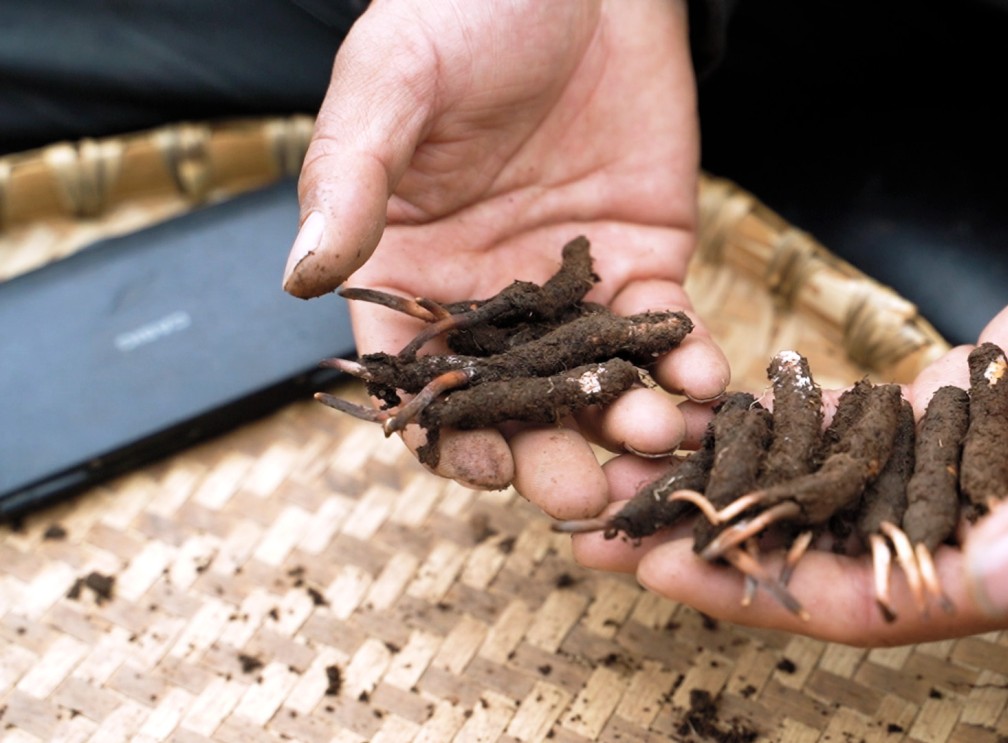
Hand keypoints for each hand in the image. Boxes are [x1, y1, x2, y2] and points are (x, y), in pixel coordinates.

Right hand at [282, 0, 728, 515]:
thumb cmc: (461, 14)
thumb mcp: (389, 88)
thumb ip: (347, 185)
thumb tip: (299, 281)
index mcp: (411, 273)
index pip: (418, 378)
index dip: (443, 433)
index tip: (477, 466)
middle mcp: (491, 298)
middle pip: (514, 405)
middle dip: (547, 457)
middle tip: (583, 494)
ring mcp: (572, 288)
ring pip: (594, 385)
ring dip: (624, 425)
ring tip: (650, 437)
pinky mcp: (645, 262)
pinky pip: (666, 335)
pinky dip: (686, 367)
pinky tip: (703, 383)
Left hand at [574, 181, 1007, 645]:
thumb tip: (999, 573)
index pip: (891, 600)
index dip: (779, 593)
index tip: (679, 573)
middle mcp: (1000, 535)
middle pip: (837, 558)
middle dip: (726, 549)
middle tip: (618, 530)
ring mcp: (974, 474)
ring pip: (835, 500)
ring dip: (742, 491)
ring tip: (646, 476)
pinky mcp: (960, 414)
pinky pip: (858, 436)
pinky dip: (791, 432)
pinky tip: (723, 420)